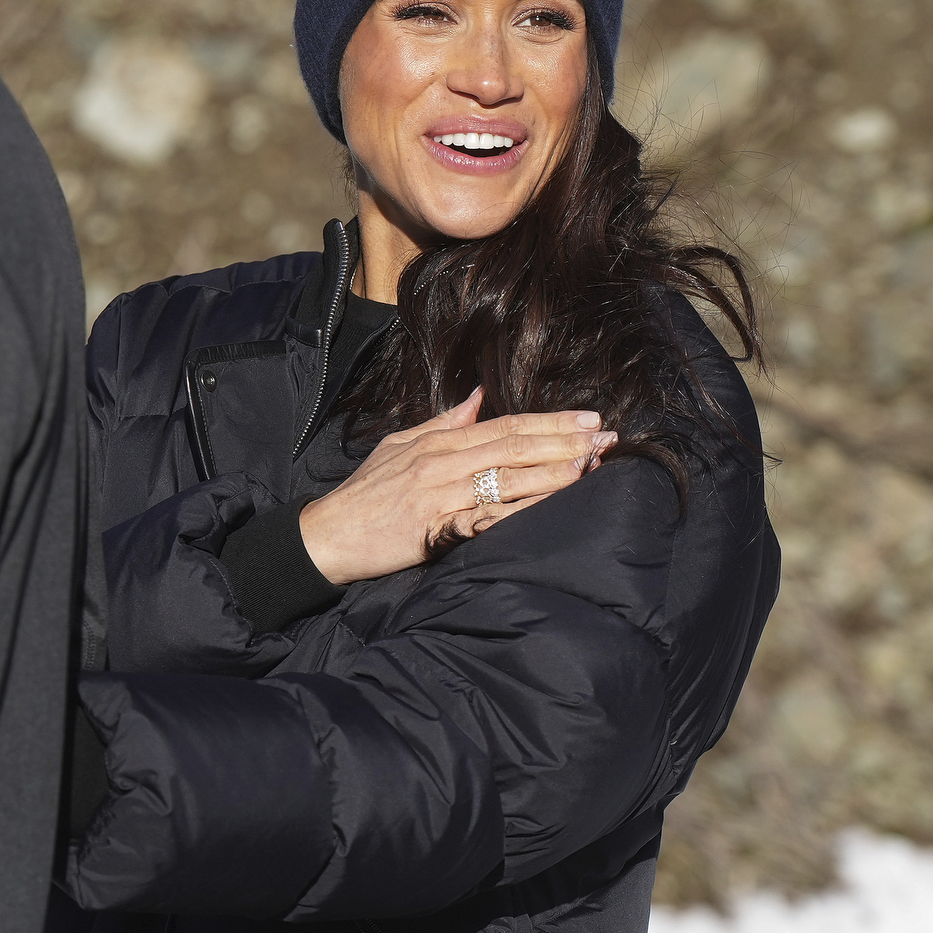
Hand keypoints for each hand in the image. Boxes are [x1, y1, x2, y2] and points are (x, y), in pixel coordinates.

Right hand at [297, 389, 614, 585]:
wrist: (327, 535)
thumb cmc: (365, 494)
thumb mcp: (399, 445)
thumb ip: (443, 423)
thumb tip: (480, 396)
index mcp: (438, 443)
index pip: (503, 425)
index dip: (548, 421)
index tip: (586, 418)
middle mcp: (443, 464)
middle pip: (513, 446)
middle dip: (563, 441)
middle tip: (605, 437)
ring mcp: (441, 496)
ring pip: (508, 479)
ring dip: (553, 472)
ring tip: (590, 464)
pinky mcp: (437, 529)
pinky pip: (488, 518)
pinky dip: (522, 511)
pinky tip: (551, 506)